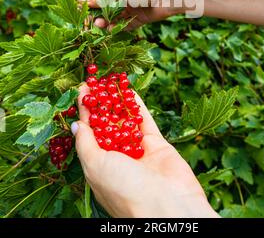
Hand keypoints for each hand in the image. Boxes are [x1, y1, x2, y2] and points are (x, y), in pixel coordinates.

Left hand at [71, 84, 217, 217]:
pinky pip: (144, 119)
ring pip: (125, 119)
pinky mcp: (156, 143)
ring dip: (118, 99)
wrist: (165, 206)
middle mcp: (117, 156)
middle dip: (101, 101)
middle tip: (96, 78)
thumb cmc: (124, 190)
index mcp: (99, 165)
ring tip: (111, 78)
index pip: (88, 131)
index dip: (84, 110)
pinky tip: (129, 89)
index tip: (81, 88)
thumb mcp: (95, 166)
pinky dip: (137, 104)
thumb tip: (76, 124)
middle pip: (106, 123)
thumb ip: (85, 143)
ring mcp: (137, 149)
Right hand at [76, 0, 202, 29]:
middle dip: (98, 15)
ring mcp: (133, 7)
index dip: (90, 4)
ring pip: (115, 18)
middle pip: (106, 8)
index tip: (80, 12)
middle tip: (91, 22)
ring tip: (100, 26)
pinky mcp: (141, 18)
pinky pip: (126, 25)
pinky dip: (119, 28)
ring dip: (107, 22)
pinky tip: (111, 30)